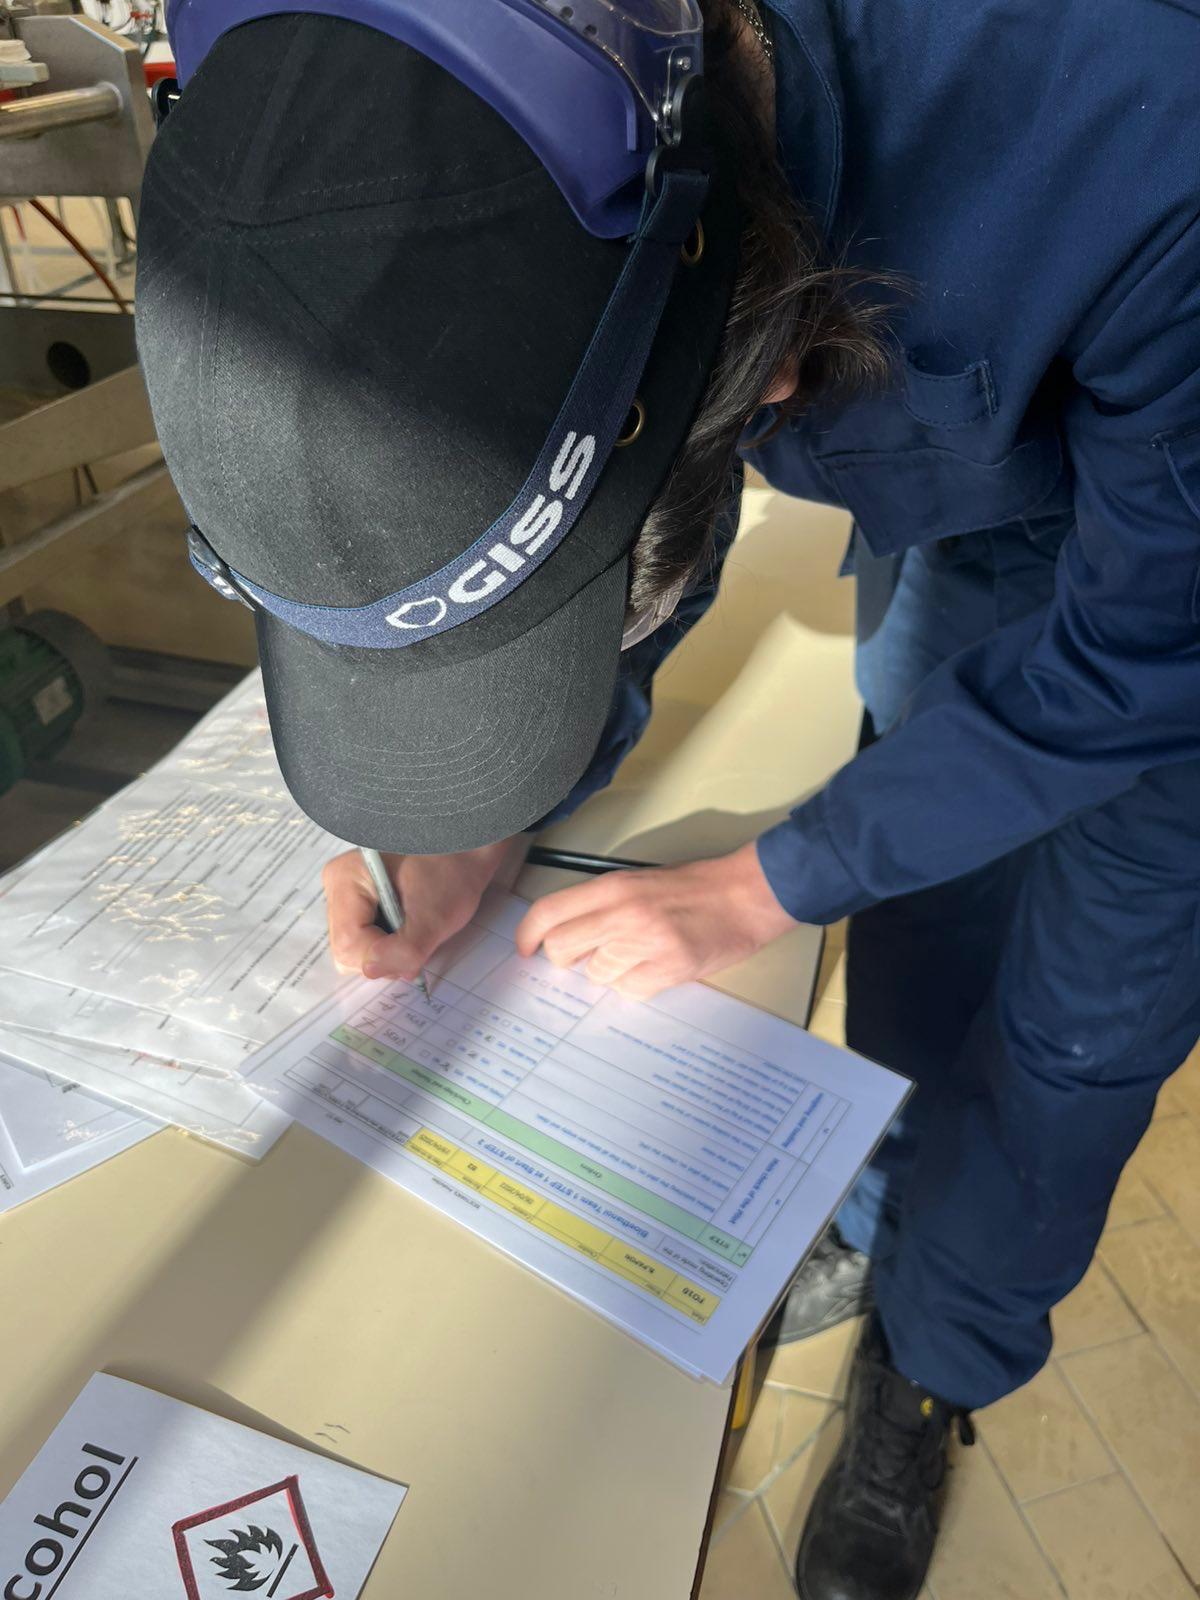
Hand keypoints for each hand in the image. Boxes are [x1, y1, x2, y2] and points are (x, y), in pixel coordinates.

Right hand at [322, 838, 518, 980]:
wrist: (468, 847)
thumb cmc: (454, 871)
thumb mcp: (435, 916)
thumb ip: (404, 950)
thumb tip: (370, 971)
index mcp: (345, 879)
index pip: (348, 945)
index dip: (384, 957)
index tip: (417, 945)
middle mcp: (336, 886)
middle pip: (347, 950)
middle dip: (386, 955)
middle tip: (419, 935)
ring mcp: (346, 894)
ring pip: (357, 949)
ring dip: (390, 949)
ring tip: (417, 926)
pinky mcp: (360, 902)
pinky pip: (366, 939)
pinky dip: (390, 941)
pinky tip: (410, 924)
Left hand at [515, 842, 796, 998]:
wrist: (745, 895)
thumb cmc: (694, 887)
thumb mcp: (638, 882)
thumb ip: (601, 904)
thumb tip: (568, 935)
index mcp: (613, 887)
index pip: (549, 911)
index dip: (528, 934)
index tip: (525, 949)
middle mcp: (623, 914)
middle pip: (562, 950)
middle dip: (567, 959)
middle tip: (586, 955)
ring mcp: (646, 943)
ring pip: (597, 974)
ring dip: (609, 971)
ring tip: (637, 955)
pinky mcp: (669, 969)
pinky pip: (630, 990)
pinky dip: (637, 984)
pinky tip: (656, 967)